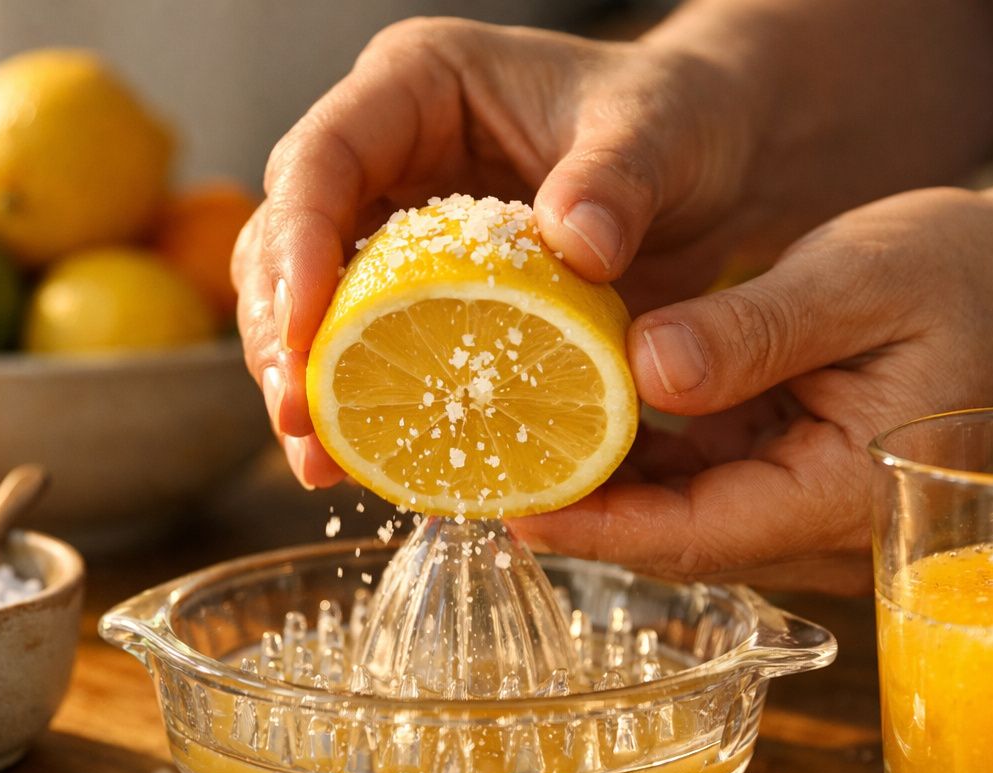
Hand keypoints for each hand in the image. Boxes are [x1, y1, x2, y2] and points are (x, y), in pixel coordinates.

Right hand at [231, 16, 793, 485]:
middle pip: (289, 238)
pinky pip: (372, 347)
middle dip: (282, 332)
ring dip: (307, 383)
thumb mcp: (660, 134)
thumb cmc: (680, 122)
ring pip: (312, 303)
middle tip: (299, 419)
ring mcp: (399, 224)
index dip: (299, 242)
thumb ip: (619, 177)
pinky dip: (365, 406)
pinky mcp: (425, 290)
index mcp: (418, 85)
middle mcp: (388, 151)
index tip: (306, 329)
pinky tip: (366, 468)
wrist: (710, 167)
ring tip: (319, 463)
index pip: (325, 155)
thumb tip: (575, 242)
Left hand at [512, 185, 992, 593]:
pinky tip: (581, 408)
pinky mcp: (791, 474)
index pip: (697, 536)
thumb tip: (647, 366)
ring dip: (602, 481)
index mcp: (842, 496)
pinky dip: (642, 451)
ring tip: (507, 438)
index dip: (599, 529)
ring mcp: (803, 506)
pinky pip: (702, 478)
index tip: (512, 509)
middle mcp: (816, 524)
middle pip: (675, 537)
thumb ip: (759, 332)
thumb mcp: (866, 280)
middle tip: (479, 469)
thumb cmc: (974, 279)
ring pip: (681, 512)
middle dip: (580, 509)